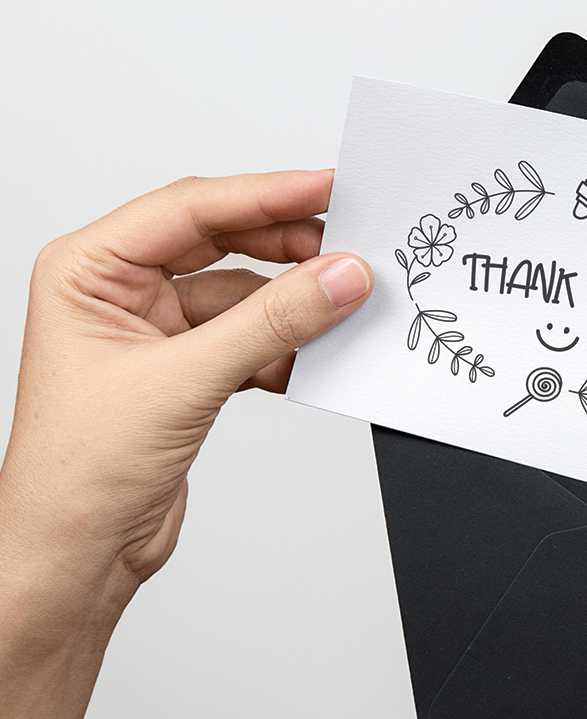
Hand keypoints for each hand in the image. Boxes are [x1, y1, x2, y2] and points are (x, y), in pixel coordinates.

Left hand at [0, 171, 372, 717]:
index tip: (327, 188)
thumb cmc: (78, 473)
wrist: (78, 555)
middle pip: (222, 240)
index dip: (265, 194)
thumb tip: (338, 277)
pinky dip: (285, 345)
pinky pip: (252, 335)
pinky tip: (313, 356)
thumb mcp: (184, 382)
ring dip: (292, 300)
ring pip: (244, 291)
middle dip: (287, 243)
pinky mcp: (187, 368)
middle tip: (350, 242)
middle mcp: (120, 292)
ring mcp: (156, 330)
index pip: (190, 209)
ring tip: (343, 299)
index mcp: (89, 270)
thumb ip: (272, 323)